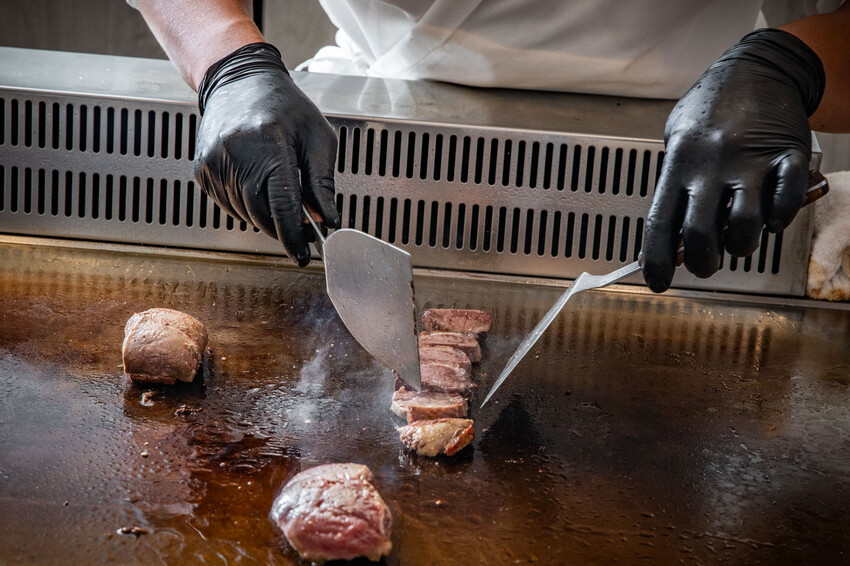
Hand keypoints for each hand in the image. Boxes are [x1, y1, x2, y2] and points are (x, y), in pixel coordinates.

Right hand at [194, 43, 339, 265]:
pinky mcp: (203, 170)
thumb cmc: (286, 108)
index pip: (282, 206)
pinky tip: (256, 181)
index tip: (304, 255)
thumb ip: (322, 183)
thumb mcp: (318, 139)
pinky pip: (229, 204)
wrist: (240, 81)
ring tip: (278, 188)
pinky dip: (247, 204)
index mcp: (270, 146)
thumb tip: (327, 220)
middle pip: (262, 215)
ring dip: (266, 214)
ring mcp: (215, 164)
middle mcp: (237, 155)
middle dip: (283, 226)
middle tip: (301, 223)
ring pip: (245, 213)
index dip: (294, 236)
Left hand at [642, 29, 824, 292]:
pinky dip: (781, 218)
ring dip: (742, 245)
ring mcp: (749, 162)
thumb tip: (669, 239)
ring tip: (739, 241)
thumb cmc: (711, 109)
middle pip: (701, 233)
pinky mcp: (787, 157)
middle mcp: (710, 167)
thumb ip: (675, 186)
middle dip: (703, 262)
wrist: (758, 68)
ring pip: (745, 225)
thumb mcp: (677, 141)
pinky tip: (772, 216)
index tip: (657, 282)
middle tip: (706, 265)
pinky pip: (787, 202)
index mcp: (678, 165)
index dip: (656, 261)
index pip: (659, 225)